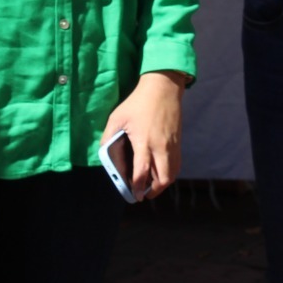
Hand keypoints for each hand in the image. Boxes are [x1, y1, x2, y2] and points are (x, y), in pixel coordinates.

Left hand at [101, 71, 185, 199]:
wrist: (163, 88)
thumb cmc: (138, 102)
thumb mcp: (117, 117)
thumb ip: (108, 136)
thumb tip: (104, 152)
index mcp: (144, 141)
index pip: (143, 172)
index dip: (138, 186)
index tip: (134, 194)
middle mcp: (161, 147)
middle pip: (163, 179)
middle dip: (153, 191)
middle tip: (143, 193)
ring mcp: (172, 145)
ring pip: (172, 174)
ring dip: (162, 183)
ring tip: (150, 185)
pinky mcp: (178, 142)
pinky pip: (176, 165)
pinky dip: (169, 173)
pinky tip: (159, 172)